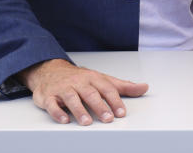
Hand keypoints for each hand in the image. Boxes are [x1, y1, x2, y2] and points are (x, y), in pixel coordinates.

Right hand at [19, 58, 148, 124]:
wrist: (51, 71)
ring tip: (87, 122)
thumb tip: (144, 88)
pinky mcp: (48, 96)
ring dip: (79, 110)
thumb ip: (123, 87)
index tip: (121, 112)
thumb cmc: (80, 78)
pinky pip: (52, 104)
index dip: (115, 101)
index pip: (107, 89)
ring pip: (71, 98)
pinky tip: (64, 120)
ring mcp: (63, 89)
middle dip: (100, 106)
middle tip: (108, 119)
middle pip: (90, 94)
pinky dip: (57, 112)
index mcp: (94, 79)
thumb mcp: (103, 80)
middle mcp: (79, 82)